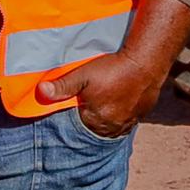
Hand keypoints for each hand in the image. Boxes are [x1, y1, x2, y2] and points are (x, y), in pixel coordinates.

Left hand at [43, 0, 189, 140]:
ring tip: (106, 100)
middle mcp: (111, 127)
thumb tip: (42, 91)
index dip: (75, 112)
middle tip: (92, 99)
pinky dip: (122, 113)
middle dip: (91, 115)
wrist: (147, 62)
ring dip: (107, 116)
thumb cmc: (114, 68)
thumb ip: (63, 86)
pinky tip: (120, 100)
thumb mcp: (84, 74)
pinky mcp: (141, 115)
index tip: (77, 101)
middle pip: (95, 126)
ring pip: (112, 124)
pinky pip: (127, 120)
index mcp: (95, 119)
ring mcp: (128, 123)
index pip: (77, 123)